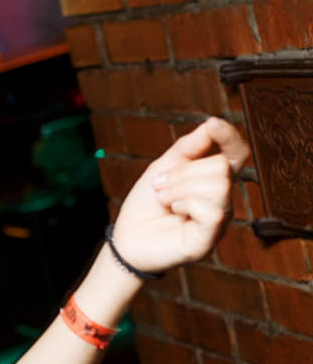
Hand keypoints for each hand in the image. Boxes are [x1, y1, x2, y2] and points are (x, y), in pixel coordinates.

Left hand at [111, 116, 249, 275]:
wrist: (126, 237)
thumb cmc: (146, 204)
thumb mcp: (163, 167)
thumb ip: (189, 147)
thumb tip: (212, 123)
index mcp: (213, 179)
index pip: (236, 153)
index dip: (230, 137)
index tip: (213, 125)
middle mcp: (222, 199)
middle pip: (221, 166)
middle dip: (183, 172)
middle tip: (161, 185)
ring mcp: (218, 220)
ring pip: (219, 186)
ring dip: (180, 188)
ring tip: (165, 199)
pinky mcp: (210, 239)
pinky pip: (213, 212)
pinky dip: (186, 204)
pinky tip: (175, 210)